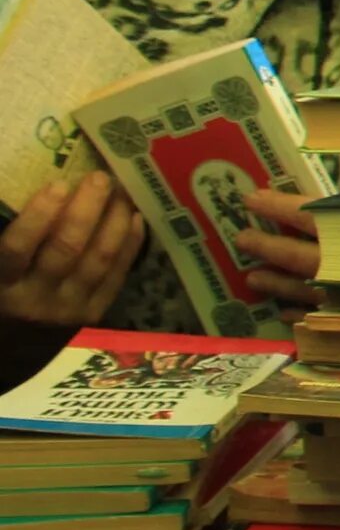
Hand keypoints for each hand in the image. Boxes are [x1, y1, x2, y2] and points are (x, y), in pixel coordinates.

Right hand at [0, 171, 144, 327]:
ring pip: (98, 259)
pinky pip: (117, 275)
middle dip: (86, 210)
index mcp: (2, 284)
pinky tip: (135, 217)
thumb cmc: (0, 298)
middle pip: (67, 249)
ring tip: (121, 191)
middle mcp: (36, 298)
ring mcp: (69, 308)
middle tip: (100, 177)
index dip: (39, 216)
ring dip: (114, 221)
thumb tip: (12, 193)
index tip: (59, 184)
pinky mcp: (93, 313)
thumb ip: (8, 241)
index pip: (17, 248)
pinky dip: (129, 244)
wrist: (11, 351)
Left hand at [234, 188, 322, 309]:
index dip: (280, 206)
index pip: (310, 214)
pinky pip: (317, 318)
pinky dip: (298, 315)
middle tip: (241, 239)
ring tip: (252, 278)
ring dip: (275, 283)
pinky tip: (284, 314)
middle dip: (265, 246)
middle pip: (296, 254)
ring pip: (301, 288)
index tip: (251, 199)